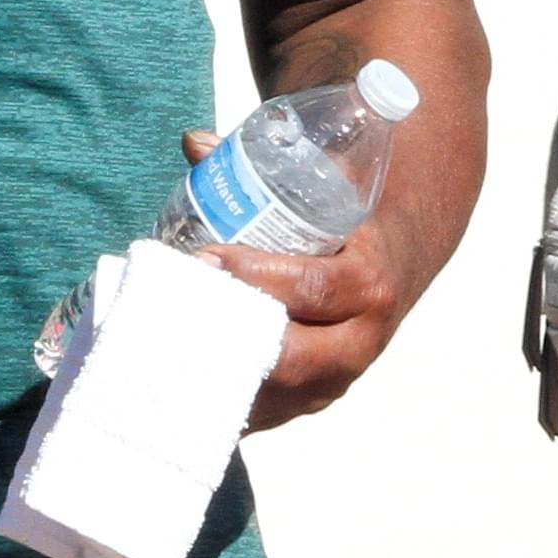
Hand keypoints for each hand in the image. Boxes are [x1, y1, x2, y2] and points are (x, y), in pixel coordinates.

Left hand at [177, 129, 414, 429]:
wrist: (392, 267)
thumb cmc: (347, 222)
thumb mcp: (326, 188)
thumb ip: (264, 163)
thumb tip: (194, 143)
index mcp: (370, 285)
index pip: (313, 288)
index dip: (257, 276)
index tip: (206, 258)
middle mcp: (359, 342)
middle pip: (292, 356)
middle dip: (230, 334)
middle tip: (175, 306)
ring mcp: (335, 381)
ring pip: (274, 393)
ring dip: (220, 374)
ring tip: (166, 345)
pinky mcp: (310, 402)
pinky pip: (264, 413)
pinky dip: (223, 399)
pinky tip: (180, 380)